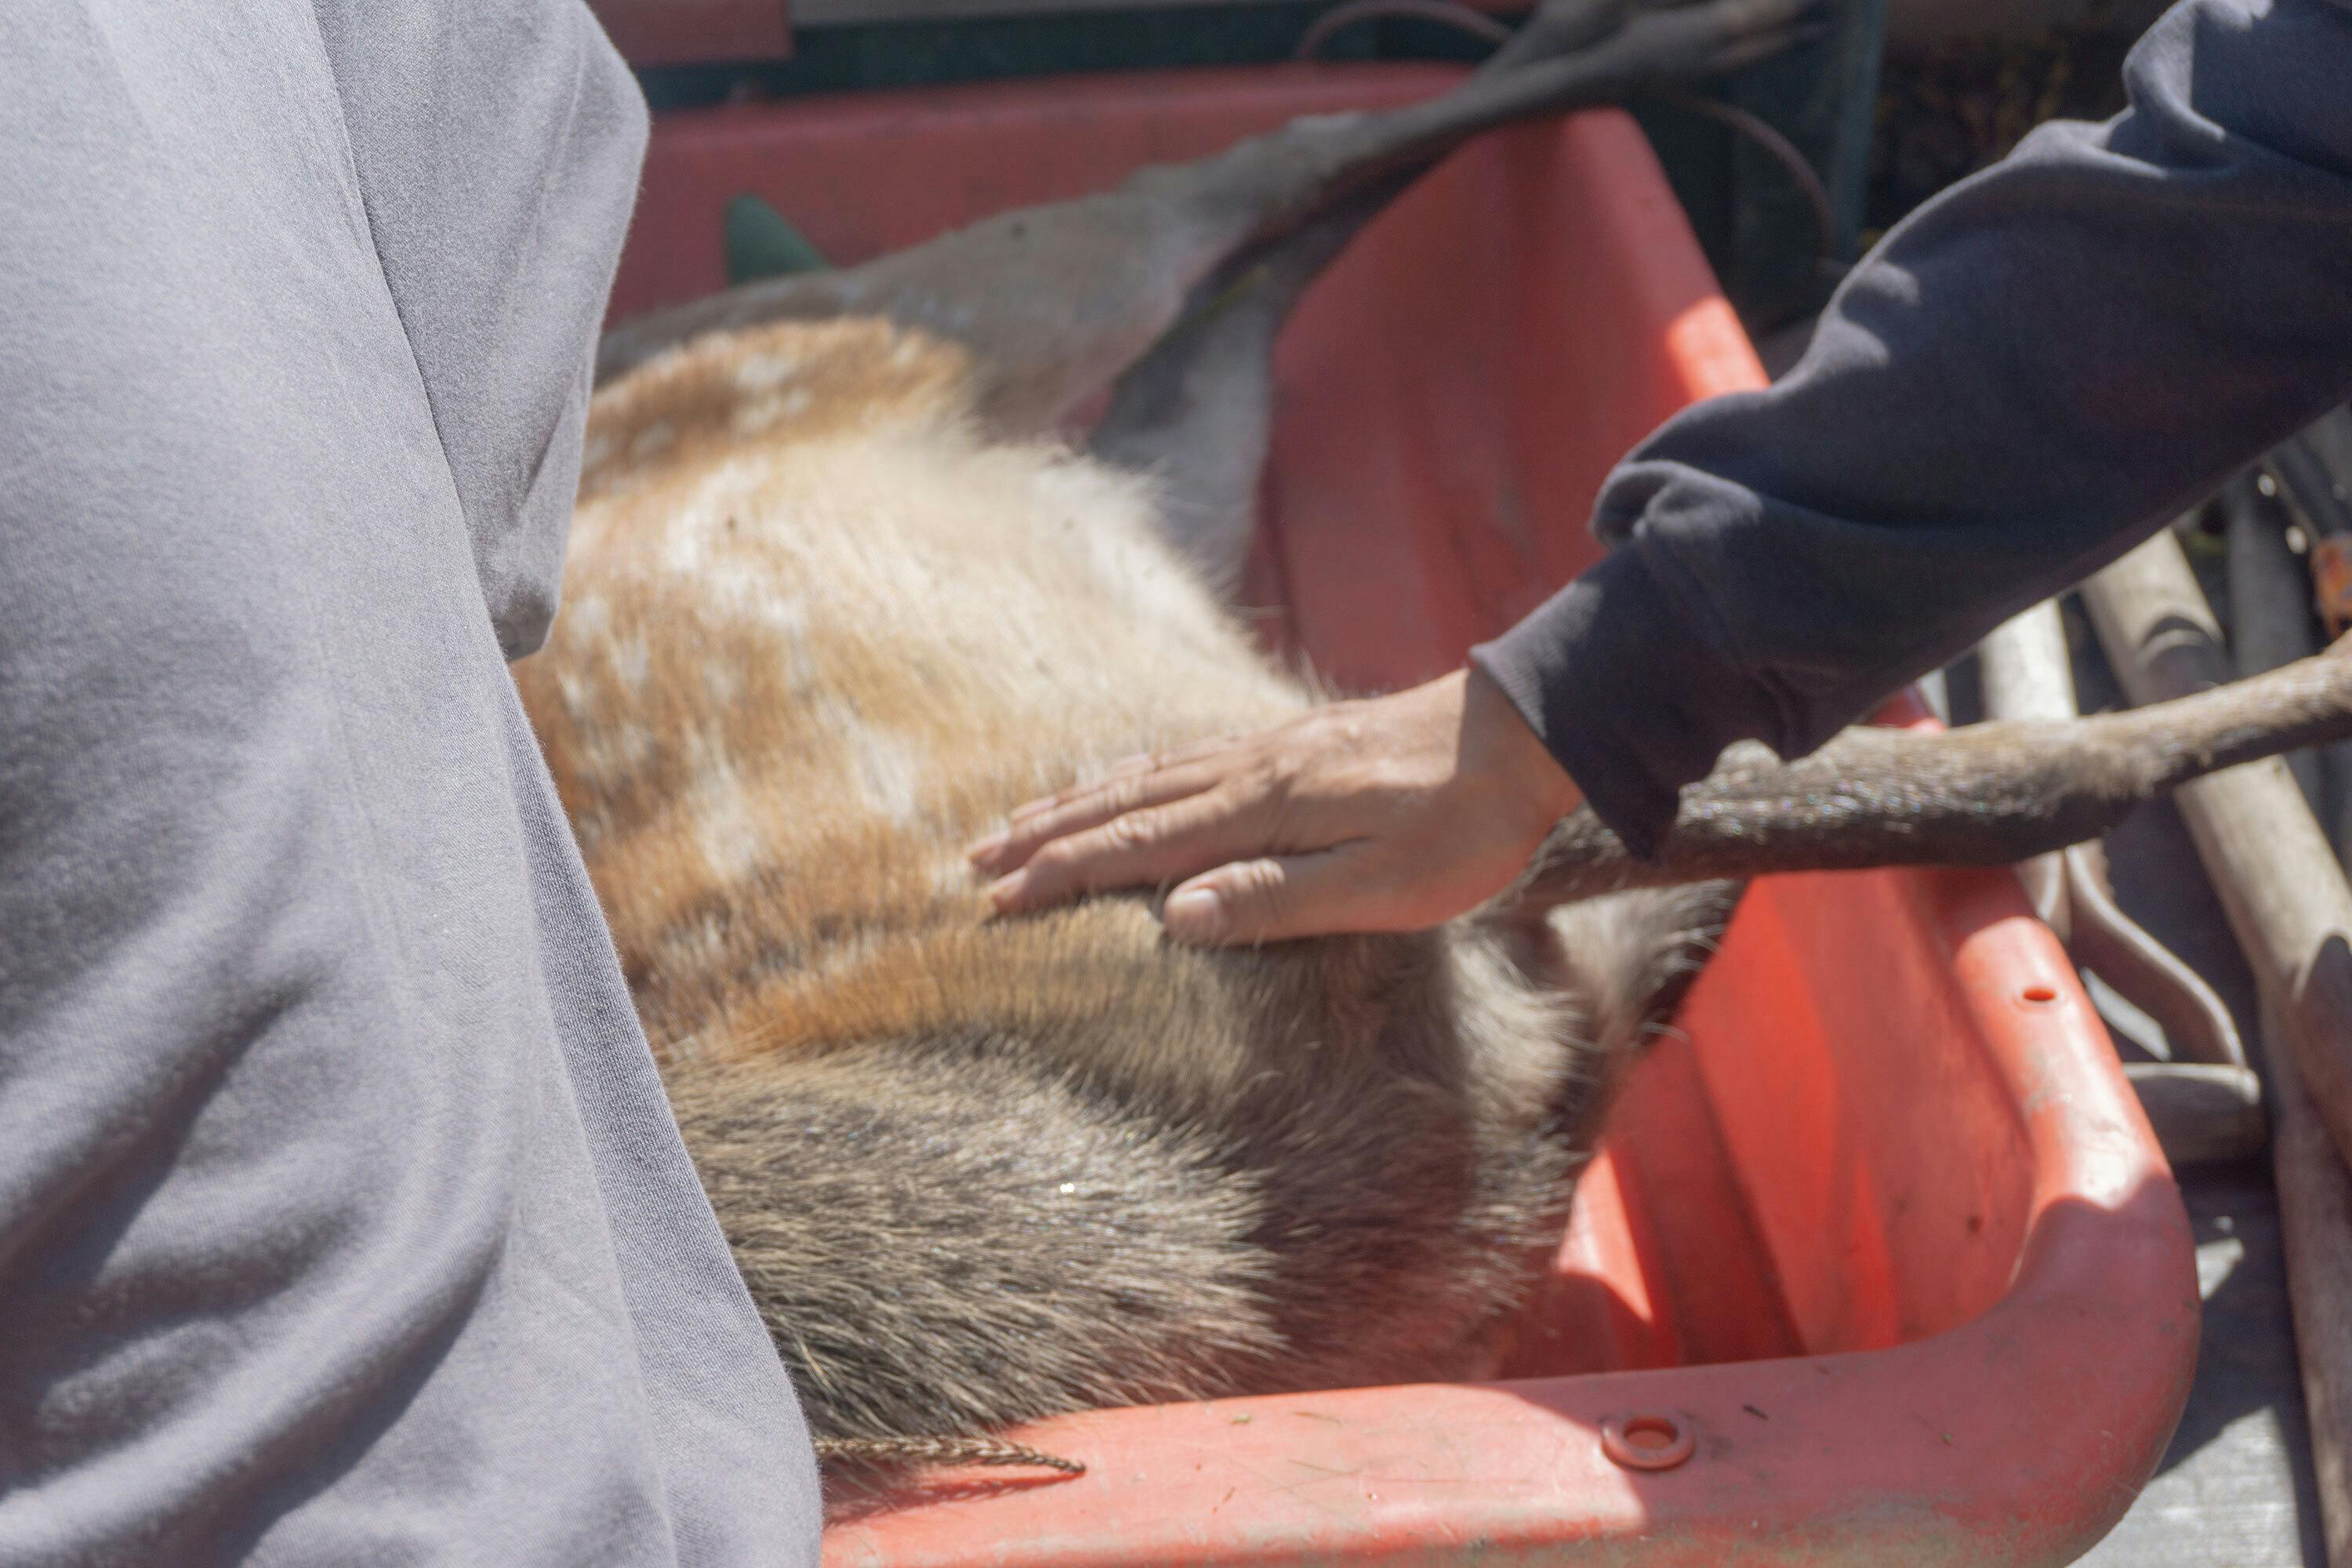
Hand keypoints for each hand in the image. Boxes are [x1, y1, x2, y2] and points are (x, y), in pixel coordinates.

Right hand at [966, 667, 1583, 944]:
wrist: (1524, 732)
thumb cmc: (1463, 825)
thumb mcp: (1382, 885)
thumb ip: (1277, 898)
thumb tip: (1174, 916)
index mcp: (1262, 811)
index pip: (1138, 847)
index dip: (1063, 875)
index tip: (998, 901)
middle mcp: (1249, 770)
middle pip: (1123, 803)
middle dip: (1043, 834)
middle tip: (972, 861)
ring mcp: (1267, 749)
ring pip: (1146, 773)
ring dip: (1075, 801)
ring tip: (1019, 820)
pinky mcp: (1291, 742)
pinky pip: (1183, 754)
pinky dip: (1130, 771)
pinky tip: (1121, 778)